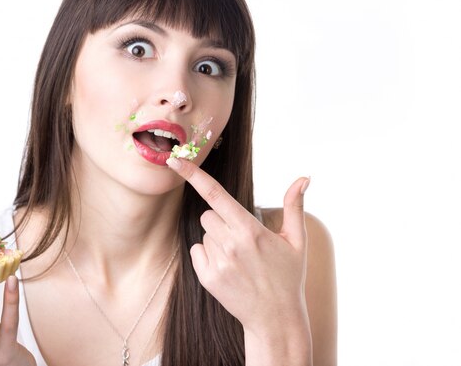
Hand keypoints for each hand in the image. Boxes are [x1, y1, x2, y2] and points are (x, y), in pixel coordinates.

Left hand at [166, 158, 310, 338]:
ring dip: (217, 239)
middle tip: (243, 240)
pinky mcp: (207, 278)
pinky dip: (208, 255)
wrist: (276, 318)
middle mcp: (230, 245)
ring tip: (239, 258)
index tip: (175, 161)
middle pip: (209, 214)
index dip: (193, 175)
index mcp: (250, 230)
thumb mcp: (297, 240)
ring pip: (205, 233)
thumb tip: (304, 177)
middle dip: (222, 220)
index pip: (215, 194)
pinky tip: (227, 268)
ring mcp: (217, 263)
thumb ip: (295, 206)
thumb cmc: (288, 276)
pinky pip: (197, 251)